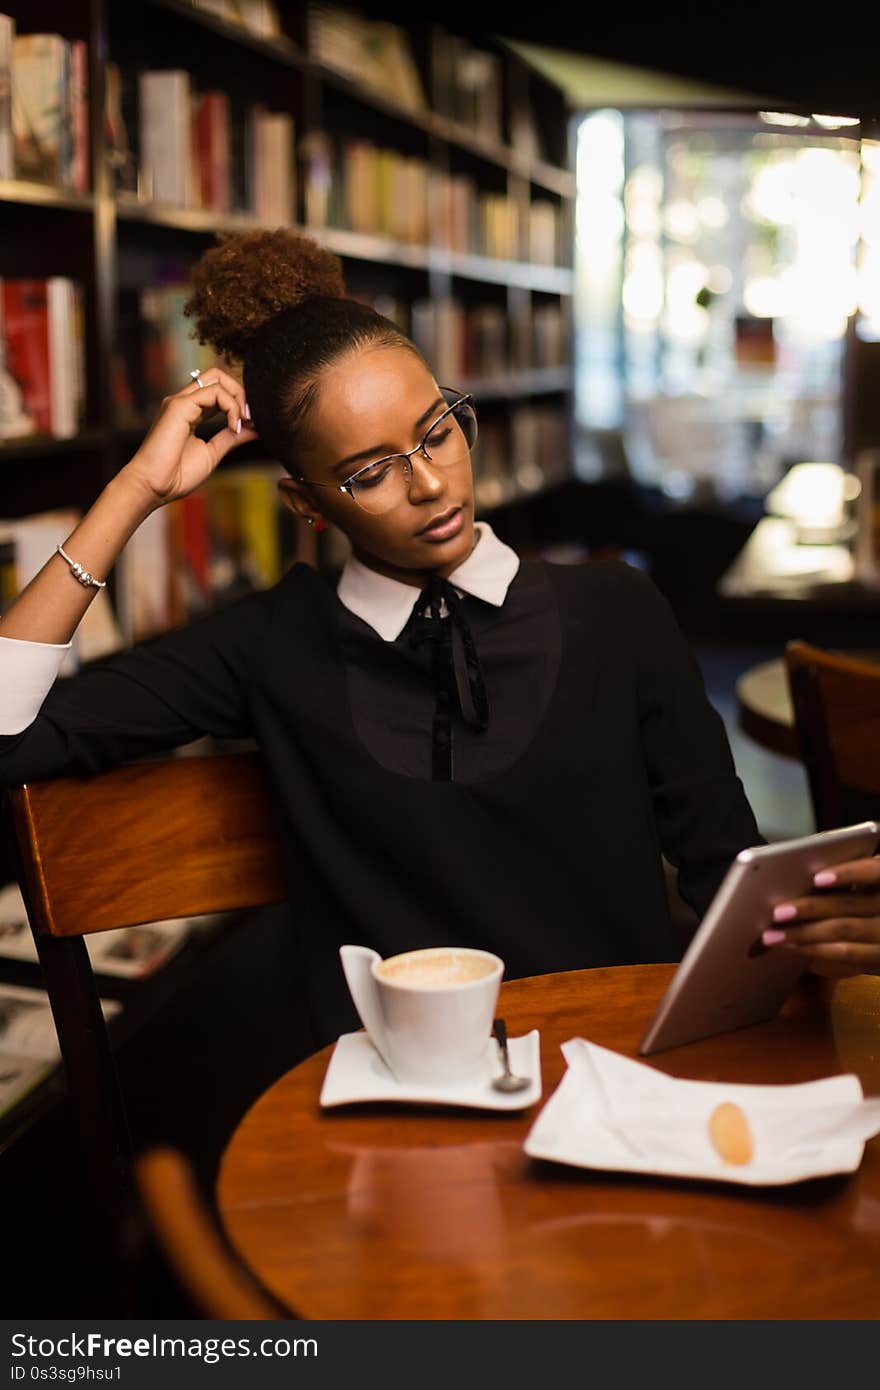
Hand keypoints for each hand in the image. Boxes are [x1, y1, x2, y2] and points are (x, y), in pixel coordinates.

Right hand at [121, 367, 257, 508]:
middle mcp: (184, 402)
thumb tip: (254, 428)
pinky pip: (214, 392)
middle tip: (251, 417)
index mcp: (191, 412)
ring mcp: (180, 401)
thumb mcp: (212, 453)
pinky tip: (234, 425)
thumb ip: (230, 437)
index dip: (239, 401)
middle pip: (218, 376)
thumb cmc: (176, 475)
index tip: (252, 423)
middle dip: (240, 391)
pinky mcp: (179, 405)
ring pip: (217, 378)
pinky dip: (231, 406)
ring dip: (238, 398)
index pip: (219, 390)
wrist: (154, 487)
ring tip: (245, 421)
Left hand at [761, 856, 879, 977]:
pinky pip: (845, 954)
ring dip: (803, 933)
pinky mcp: (878, 955)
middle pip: (849, 905)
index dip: (848, 873)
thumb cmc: (865, 891)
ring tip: (772, 935)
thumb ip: (848, 872)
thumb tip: (802, 867)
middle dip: (810, 908)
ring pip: (843, 931)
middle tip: (777, 912)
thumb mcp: (865, 879)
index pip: (875, 871)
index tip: (817, 878)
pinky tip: (790, 945)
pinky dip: (814, 948)